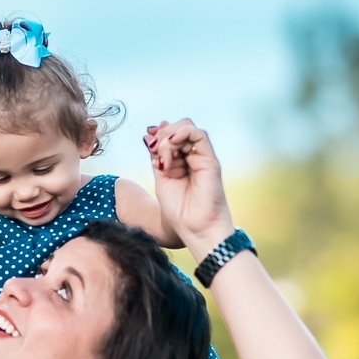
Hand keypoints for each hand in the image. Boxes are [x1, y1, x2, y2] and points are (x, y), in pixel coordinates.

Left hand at [143, 120, 234, 256]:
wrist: (195, 229)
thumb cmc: (179, 212)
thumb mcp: (161, 179)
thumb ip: (157, 157)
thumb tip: (148, 135)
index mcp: (181, 163)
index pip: (171, 136)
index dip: (158, 133)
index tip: (147, 138)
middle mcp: (193, 158)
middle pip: (179, 129)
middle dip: (162, 133)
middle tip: (153, 147)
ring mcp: (202, 158)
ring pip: (187, 129)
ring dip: (169, 137)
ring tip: (162, 155)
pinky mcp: (210, 160)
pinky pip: (199, 135)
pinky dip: (183, 133)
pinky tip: (171, 143)